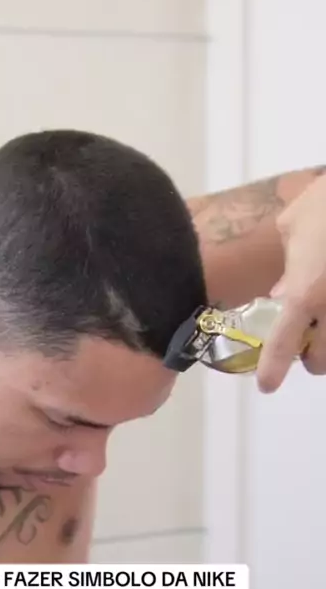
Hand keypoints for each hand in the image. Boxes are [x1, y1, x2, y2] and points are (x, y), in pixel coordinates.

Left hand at [256, 171, 325, 391]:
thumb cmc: (324, 202)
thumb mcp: (291, 228)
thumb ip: (286, 267)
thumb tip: (281, 295)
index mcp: (305, 292)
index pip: (283, 342)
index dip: (273, 369)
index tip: (267, 386)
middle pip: (322, 360)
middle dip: (312, 358)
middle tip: (305, 342)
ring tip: (321, 324)